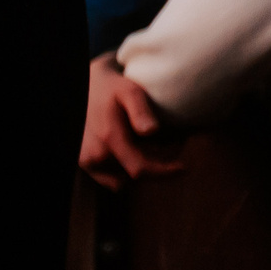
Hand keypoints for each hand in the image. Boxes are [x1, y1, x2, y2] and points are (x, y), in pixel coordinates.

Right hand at [78, 56, 183, 188]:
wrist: (87, 89)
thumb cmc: (113, 88)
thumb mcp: (130, 92)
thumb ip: (140, 111)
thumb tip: (151, 131)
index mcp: (108, 138)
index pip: (140, 169)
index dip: (164, 172)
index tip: (183, 168)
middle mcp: (94, 156)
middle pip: (136, 177)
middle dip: (157, 166)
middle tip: (174, 145)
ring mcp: (88, 163)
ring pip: (126, 181)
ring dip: (143, 169)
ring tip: (156, 147)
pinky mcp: (87, 165)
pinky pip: (114, 180)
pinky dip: (128, 171)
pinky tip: (138, 152)